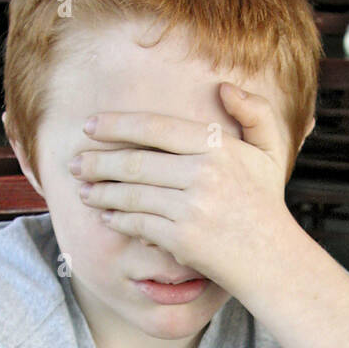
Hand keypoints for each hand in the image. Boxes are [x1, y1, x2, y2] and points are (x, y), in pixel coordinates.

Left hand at [69, 85, 300, 298]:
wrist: (273, 260)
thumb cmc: (265, 205)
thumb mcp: (270, 152)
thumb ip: (255, 112)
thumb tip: (223, 87)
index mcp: (217, 147)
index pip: (155, 128)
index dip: (117, 125)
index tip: (90, 127)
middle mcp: (203, 174)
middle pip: (135, 162)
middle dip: (97, 163)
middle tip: (75, 164)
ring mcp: (191, 208)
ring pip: (131, 195)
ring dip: (101, 193)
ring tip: (84, 191)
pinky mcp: (182, 240)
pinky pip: (138, 224)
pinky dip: (118, 221)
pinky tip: (106, 217)